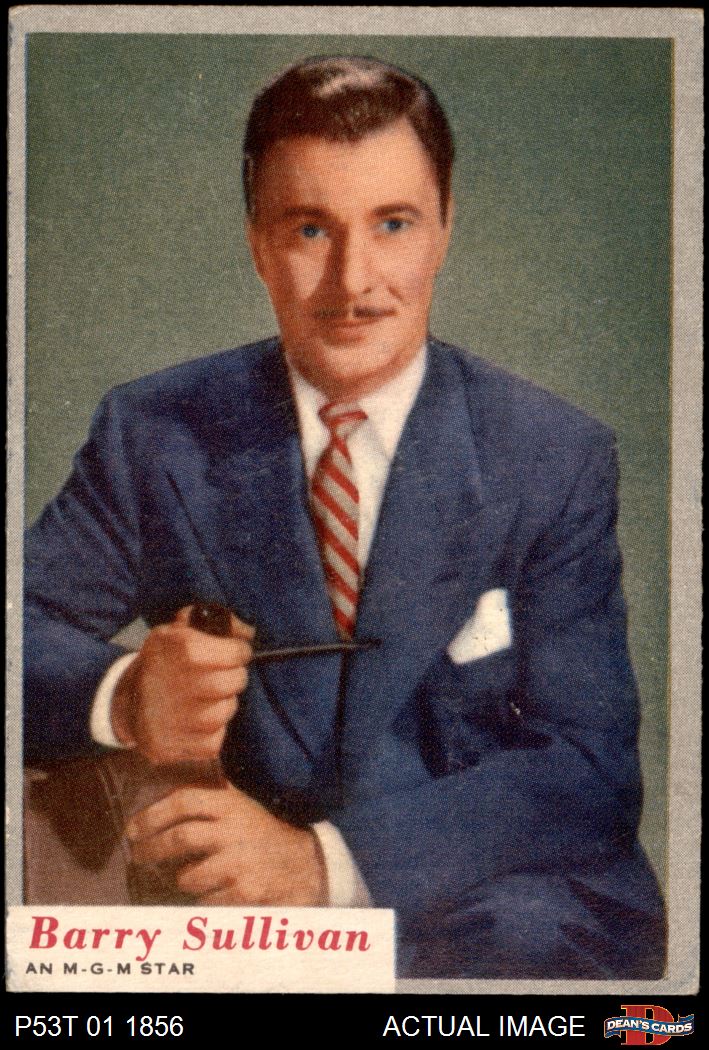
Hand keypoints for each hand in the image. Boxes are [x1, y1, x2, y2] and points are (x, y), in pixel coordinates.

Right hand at [111, 605, 254, 763]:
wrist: (126, 703)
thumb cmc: (163, 663)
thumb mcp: (179, 631)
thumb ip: (216, 623)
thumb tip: (248, 631)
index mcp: (176, 647)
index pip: (233, 653)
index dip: (239, 652)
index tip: (237, 653)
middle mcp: (171, 681)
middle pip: (232, 682)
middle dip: (235, 678)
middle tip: (226, 676)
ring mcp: (168, 718)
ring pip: (224, 713)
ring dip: (224, 705)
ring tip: (208, 698)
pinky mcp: (167, 747)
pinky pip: (213, 742)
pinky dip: (212, 732)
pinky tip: (197, 722)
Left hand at [126, 783, 326, 905]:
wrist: (305, 865)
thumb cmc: (263, 835)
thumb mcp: (241, 806)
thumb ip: (211, 796)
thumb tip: (164, 782)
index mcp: (230, 805)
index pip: (184, 801)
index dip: (152, 815)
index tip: (132, 829)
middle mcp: (234, 830)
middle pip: (180, 837)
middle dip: (152, 849)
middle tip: (138, 856)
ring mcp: (239, 862)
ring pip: (189, 877)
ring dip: (182, 880)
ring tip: (185, 878)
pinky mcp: (245, 892)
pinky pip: (205, 902)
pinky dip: (201, 901)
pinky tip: (210, 895)